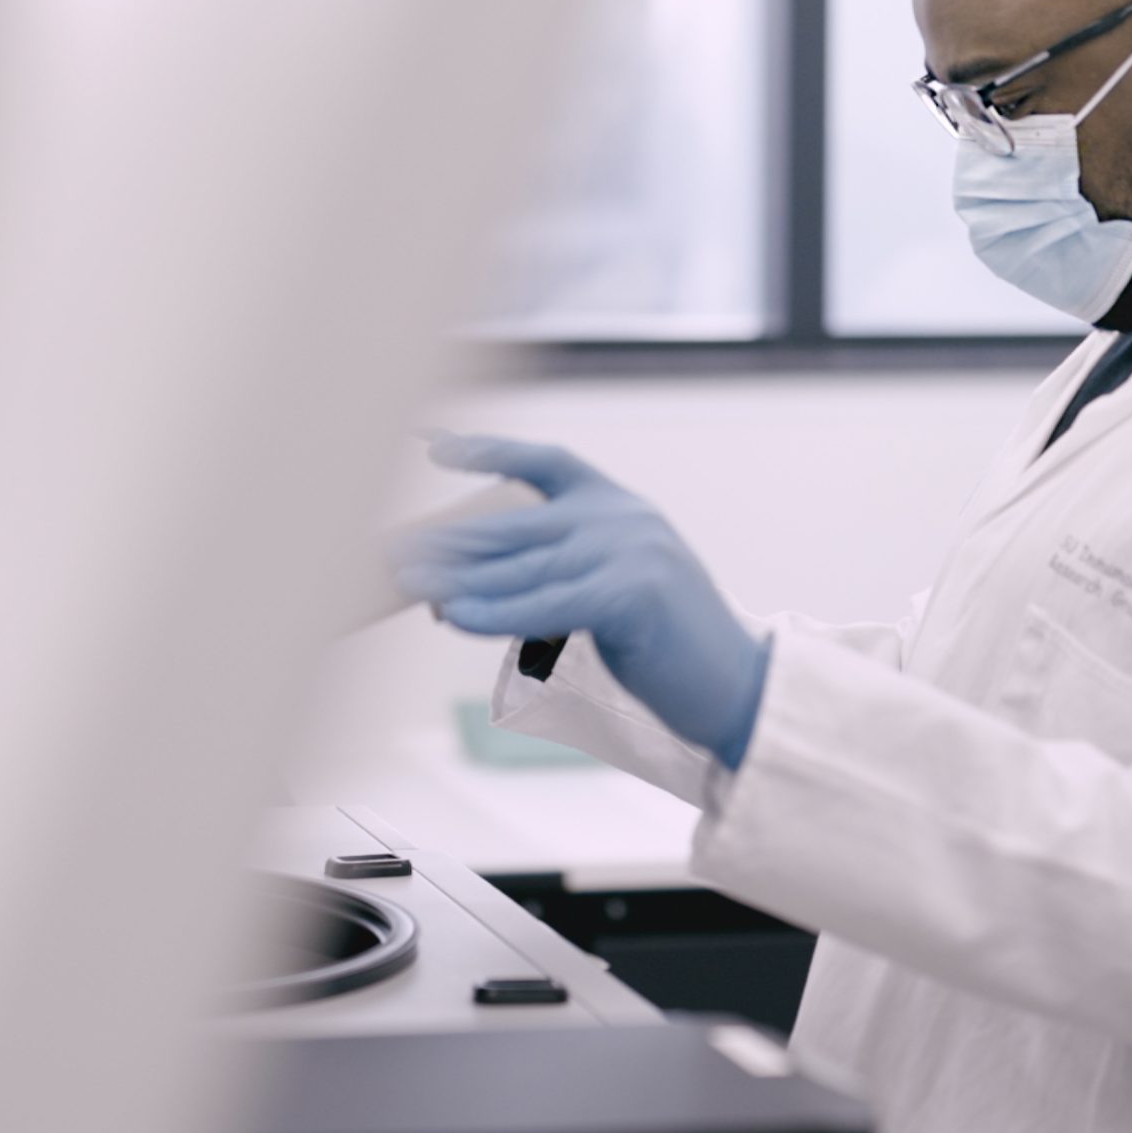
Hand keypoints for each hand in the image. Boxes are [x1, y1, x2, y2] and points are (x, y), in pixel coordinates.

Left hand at [390, 433, 769, 768]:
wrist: (736, 688)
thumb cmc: (666, 650)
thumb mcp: (611, 593)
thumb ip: (557, 576)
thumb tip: (466, 589)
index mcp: (621, 507)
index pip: (547, 462)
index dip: (490, 449)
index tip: (434, 444)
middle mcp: (623, 517)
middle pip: (517, 523)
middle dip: (451, 540)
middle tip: (395, 551)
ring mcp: (630, 549)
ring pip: (523, 568)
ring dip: (460, 579)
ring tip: (410, 583)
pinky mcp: (631, 592)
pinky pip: (545, 604)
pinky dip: (495, 613)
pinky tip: (456, 617)